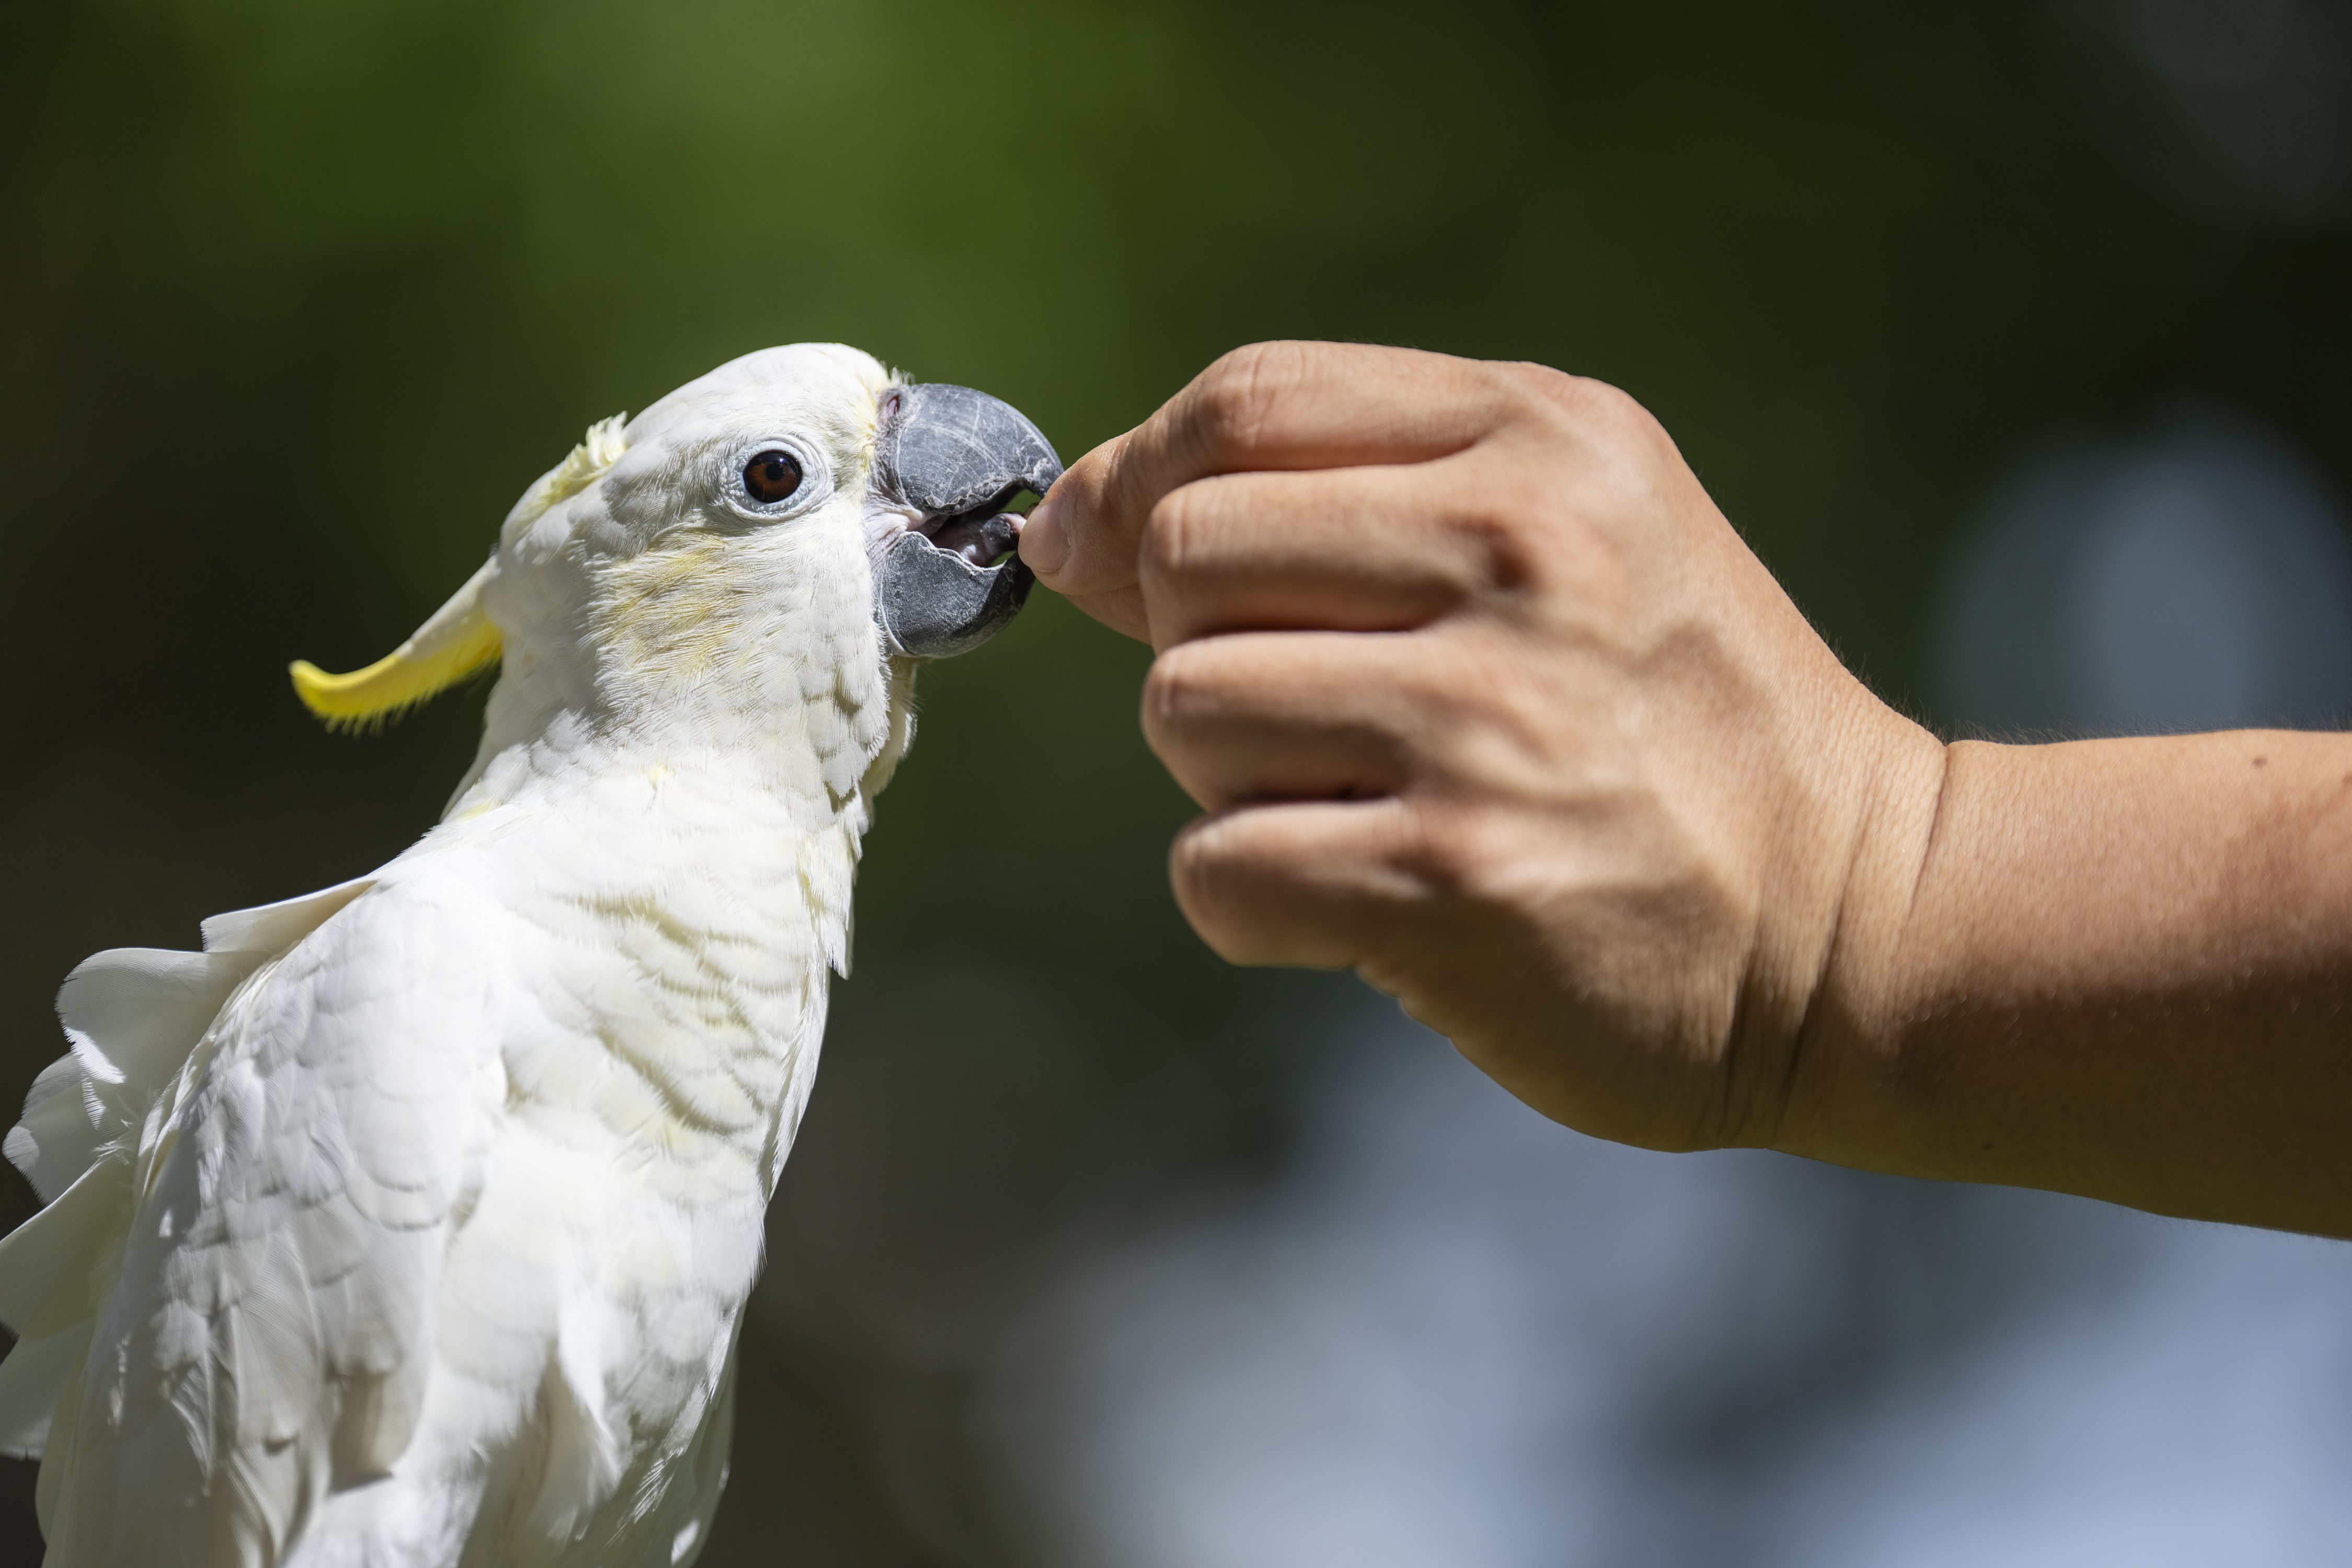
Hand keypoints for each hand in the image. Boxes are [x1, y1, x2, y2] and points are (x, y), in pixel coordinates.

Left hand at [1020, 343, 1944, 1151]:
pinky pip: (1219, 870)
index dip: (1140, 478)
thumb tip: (1068, 526)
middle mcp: (1522, 557)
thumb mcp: (1562, 536)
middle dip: (1200, 644)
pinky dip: (1254, 900)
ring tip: (1367, 802)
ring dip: (1232, 779)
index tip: (1114, 555)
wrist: (1858, 919)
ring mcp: (1490, 723)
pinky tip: (1365, 899)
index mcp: (1545, 444)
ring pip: (1182, 713)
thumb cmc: (1673, 720)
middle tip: (1317, 710)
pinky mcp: (1456, 881)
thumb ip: (1331, 495)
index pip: (1245, 401)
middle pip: (1185, 556)